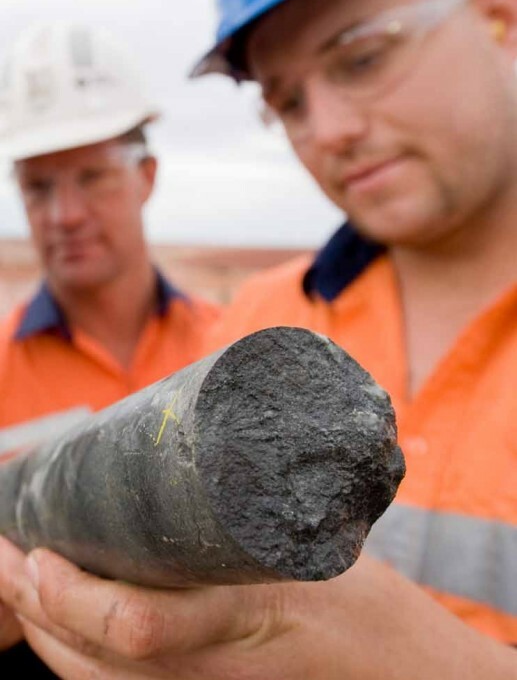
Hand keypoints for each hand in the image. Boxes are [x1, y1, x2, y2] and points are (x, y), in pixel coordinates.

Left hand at [0, 536, 514, 679]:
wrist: (399, 674)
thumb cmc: (366, 607)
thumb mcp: (312, 545)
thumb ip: (249, 517)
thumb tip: (183, 462)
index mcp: (246, 625)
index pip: (136, 631)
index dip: (69, 597)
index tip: (32, 550)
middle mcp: (211, 673)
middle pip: (92, 663)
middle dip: (30, 607)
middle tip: (1, 549)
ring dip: (41, 629)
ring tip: (14, 575)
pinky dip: (73, 651)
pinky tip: (60, 611)